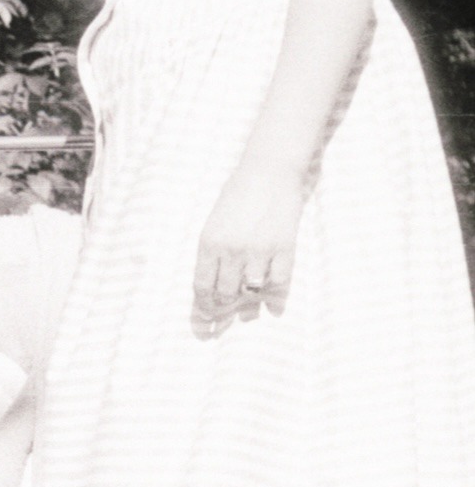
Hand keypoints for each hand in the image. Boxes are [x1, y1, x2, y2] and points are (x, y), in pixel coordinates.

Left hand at [192, 160, 305, 330]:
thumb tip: (214, 288)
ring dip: (250, 302)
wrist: (269, 172)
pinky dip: (277, 298)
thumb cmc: (237, 196)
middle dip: (226, 306)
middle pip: (226, 293)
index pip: (202, 287)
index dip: (205, 306)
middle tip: (230, 310)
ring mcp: (259, 250)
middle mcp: (232, 250)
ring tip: (251, 306)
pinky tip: (274, 307)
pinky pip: (279, 283)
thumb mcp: (213, 224)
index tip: (208, 315)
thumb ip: (213, 254)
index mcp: (209, 244)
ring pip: (251, 292)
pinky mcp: (284, 247)